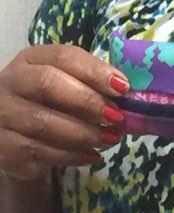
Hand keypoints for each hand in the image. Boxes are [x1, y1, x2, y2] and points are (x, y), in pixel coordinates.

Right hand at [0, 44, 128, 179]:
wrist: (7, 128)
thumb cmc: (45, 99)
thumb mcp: (62, 79)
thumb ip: (88, 79)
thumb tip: (123, 89)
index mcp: (30, 59)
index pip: (63, 56)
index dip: (94, 71)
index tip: (122, 87)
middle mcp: (10, 83)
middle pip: (48, 85)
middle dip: (88, 102)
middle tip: (116, 117)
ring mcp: (2, 116)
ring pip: (43, 123)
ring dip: (83, 133)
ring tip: (110, 138)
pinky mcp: (2, 148)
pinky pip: (37, 153)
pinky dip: (69, 156)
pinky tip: (91, 155)